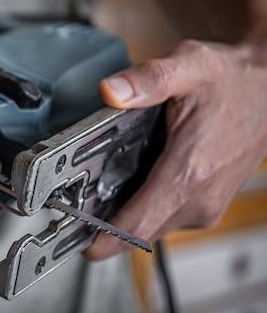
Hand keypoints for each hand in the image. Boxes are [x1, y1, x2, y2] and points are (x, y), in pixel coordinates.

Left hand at [84, 39, 266, 259]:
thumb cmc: (231, 81)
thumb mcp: (187, 68)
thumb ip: (146, 80)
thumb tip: (111, 91)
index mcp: (190, 172)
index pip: (138, 224)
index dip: (105, 238)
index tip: (82, 244)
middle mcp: (200, 197)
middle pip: (140, 230)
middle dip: (107, 221)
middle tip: (81, 200)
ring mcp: (207, 205)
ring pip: (152, 226)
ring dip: (127, 213)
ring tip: (107, 183)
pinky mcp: (208, 205)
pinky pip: (166, 217)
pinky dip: (146, 206)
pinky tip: (137, 179)